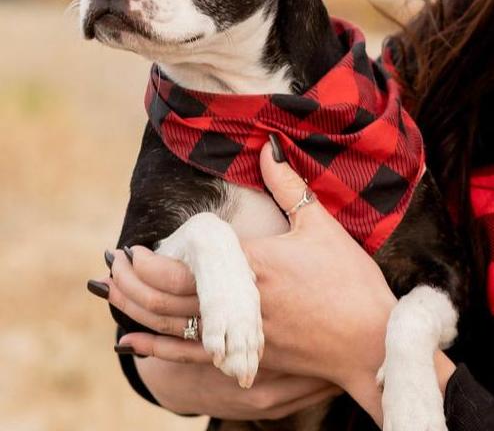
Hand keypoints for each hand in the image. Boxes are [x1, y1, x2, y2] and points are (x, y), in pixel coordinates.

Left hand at [109, 143, 396, 419]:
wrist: (369, 338)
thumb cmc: (349, 279)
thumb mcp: (320, 224)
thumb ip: (288, 186)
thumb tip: (267, 147)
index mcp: (254, 266)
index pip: (187, 265)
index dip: (151, 261)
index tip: (133, 247)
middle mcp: (239, 302)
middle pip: (169, 296)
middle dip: (134, 281)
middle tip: (115, 266)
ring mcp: (241, 334)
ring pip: (173, 326)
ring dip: (137, 310)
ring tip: (115, 294)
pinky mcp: (247, 356)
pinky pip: (188, 357)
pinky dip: (155, 350)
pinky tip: (131, 344)